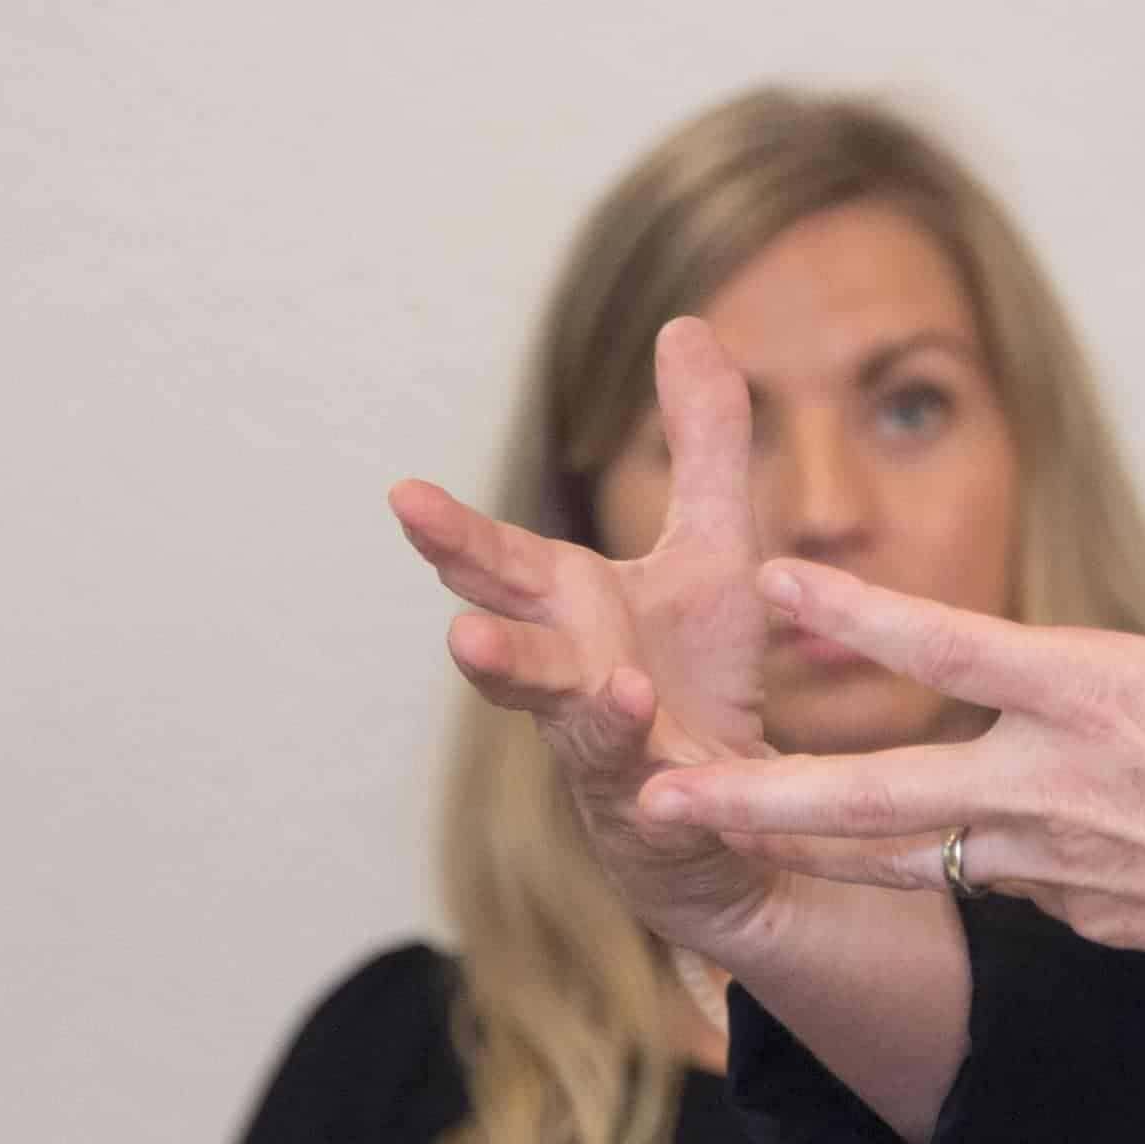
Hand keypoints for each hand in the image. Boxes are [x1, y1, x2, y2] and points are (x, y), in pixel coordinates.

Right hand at [386, 318, 785, 958]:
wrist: (741, 808)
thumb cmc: (699, 678)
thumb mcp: (716, 549)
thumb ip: (703, 445)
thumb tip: (684, 322)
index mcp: (571, 613)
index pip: (501, 567)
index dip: (453, 537)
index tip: (403, 496)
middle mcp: (574, 685)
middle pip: (518, 661)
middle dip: (489, 645)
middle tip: (463, 628)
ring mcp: (610, 760)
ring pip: (580, 737)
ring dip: (581, 717)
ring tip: (597, 693)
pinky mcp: (665, 820)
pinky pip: (659, 804)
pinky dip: (659, 784)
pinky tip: (666, 763)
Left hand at [644, 361, 1144, 996]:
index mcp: (1099, 704)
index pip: (954, 650)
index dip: (857, 613)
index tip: (766, 583)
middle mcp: (1057, 792)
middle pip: (881, 797)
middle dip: (762, 799)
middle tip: (653, 795)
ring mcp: (1061, 867)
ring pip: (903, 857)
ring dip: (797, 844)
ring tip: (700, 832)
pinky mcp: (1082, 915)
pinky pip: (977, 885)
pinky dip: (902, 871)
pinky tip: (847, 853)